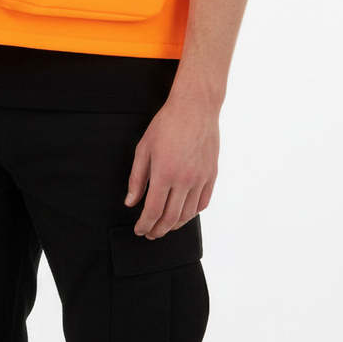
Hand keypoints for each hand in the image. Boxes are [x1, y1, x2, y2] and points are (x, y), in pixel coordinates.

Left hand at [124, 82, 219, 238]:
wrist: (195, 108)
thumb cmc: (167, 123)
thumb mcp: (144, 148)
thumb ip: (137, 178)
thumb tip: (131, 202)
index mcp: (164, 173)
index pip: (153, 211)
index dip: (144, 225)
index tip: (139, 230)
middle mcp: (184, 180)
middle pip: (170, 218)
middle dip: (158, 230)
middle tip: (150, 233)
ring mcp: (200, 178)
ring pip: (188, 214)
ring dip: (175, 225)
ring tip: (165, 226)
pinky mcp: (211, 175)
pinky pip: (203, 202)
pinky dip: (192, 213)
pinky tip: (184, 213)